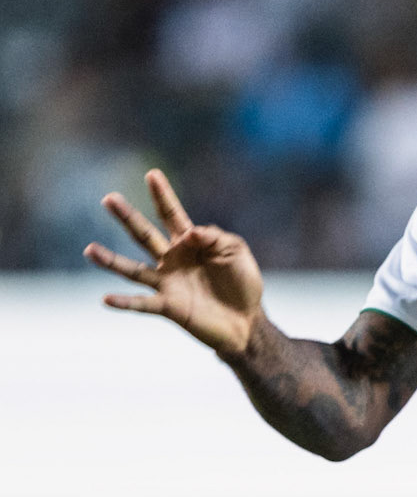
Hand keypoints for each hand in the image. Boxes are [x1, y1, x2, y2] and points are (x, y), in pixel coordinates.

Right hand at [87, 170, 264, 358]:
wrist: (247, 322)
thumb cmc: (243, 284)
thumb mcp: (235, 250)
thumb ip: (214, 236)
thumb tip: (189, 233)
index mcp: (189, 243)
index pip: (171, 214)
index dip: (163, 195)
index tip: (152, 174)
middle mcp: (172, 260)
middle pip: (143, 235)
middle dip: (127, 217)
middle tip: (108, 198)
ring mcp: (167, 283)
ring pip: (132, 271)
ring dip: (110, 261)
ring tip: (89, 250)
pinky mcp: (170, 307)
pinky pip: (143, 304)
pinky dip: (124, 303)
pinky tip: (105, 299)